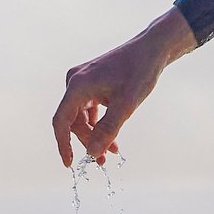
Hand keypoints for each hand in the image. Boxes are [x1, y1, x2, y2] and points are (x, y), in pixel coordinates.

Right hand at [53, 9, 196, 166]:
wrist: (152, 49)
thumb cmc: (140, 72)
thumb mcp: (126, 105)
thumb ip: (107, 130)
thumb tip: (91, 153)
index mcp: (77, 85)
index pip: (61, 121)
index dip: (63, 145)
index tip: (70, 164)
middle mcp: (74, 82)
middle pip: (73, 121)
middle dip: (88, 141)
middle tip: (103, 160)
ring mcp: (81, 81)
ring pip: (81, 117)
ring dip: (94, 134)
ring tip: (112, 150)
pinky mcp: (90, 82)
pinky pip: (88, 109)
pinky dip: (98, 123)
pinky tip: (111, 137)